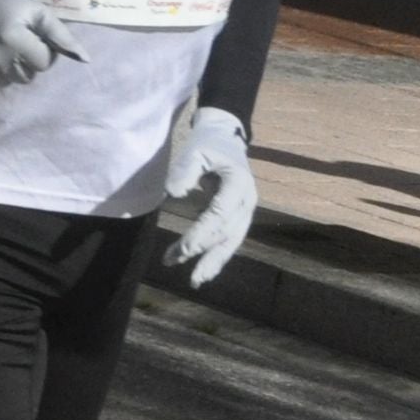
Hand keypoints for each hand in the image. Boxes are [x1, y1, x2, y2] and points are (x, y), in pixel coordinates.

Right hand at [0, 0, 78, 86]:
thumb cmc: (2, 1)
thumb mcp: (35, 10)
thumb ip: (60, 35)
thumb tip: (84, 59)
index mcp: (13, 40)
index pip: (44, 62)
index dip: (42, 49)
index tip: (30, 35)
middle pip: (27, 76)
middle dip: (27, 61)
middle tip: (16, 41)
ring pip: (9, 82)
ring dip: (10, 68)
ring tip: (1, 48)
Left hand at [161, 107, 256, 284]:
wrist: (226, 138)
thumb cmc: (209, 144)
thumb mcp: (196, 150)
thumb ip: (185, 170)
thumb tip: (173, 193)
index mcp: (239, 184)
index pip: (219, 214)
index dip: (202, 232)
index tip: (184, 248)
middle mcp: (247, 201)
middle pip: (227, 233)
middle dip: (206, 254)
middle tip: (186, 271)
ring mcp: (245, 211)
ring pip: (231, 241)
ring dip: (213, 262)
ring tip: (196, 280)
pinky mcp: (238, 216)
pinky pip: (228, 239)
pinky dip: (216, 255)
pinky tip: (202, 271)